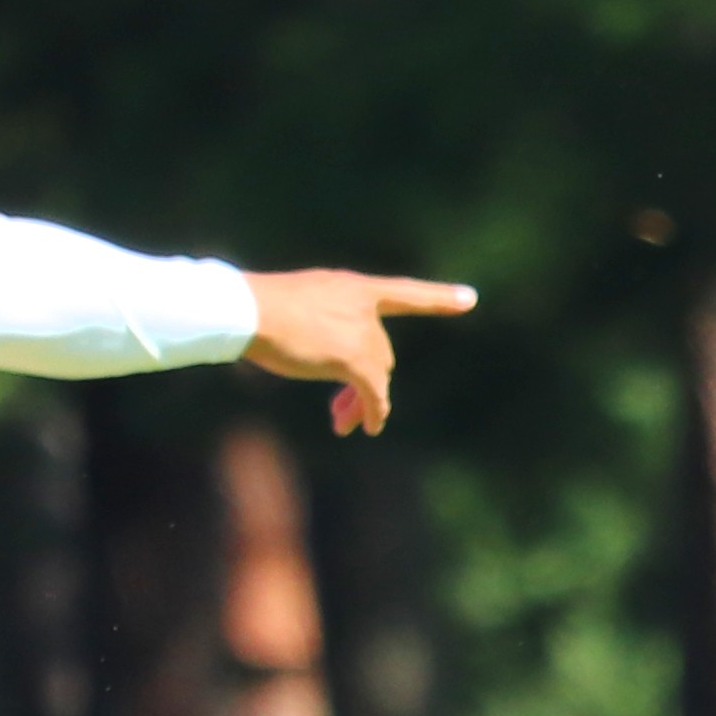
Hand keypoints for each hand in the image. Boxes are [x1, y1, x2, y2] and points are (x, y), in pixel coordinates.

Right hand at [241, 268, 478, 434]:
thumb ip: (323, 327)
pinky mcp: (354, 359)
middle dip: (367, 383)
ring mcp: (361, 331)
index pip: (403, 293)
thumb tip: (333, 366)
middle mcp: (364, 306)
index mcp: (352, 287)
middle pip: (379, 352)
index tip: (470, 299)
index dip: (438, 298)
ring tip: (344, 424)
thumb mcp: (298, 308)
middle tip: (341, 411)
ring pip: (376, 375)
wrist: (245, 310)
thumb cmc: (255, 308)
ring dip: (363, 402)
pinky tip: (365, 428)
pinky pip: (374, 393)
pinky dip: (372, 411)